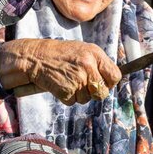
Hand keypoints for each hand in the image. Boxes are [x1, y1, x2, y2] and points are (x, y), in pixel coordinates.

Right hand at [0, 38, 120, 104]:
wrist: (37, 57)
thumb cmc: (62, 54)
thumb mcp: (84, 51)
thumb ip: (99, 63)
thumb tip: (112, 80)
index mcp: (95, 55)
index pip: (115, 76)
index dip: (109, 83)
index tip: (102, 83)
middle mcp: (88, 67)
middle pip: (103, 93)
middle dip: (95, 93)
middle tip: (85, 86)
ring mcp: (77, 80)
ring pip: (87, 99)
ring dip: (79, 95)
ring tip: (69, 81)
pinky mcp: (66, 91)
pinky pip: (73, 102)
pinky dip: (67, 97)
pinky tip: (61, 85)